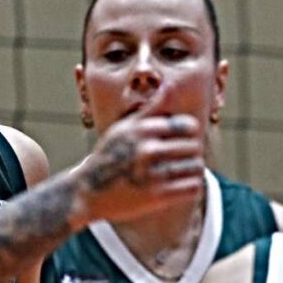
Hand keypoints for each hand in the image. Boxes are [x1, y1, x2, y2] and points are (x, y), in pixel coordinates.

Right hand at [72, 110, 204, 224]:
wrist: (87, 192)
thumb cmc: (110, 155)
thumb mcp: (125, 128)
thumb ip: (151, 108)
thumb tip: (170, 85)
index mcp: (143, 129)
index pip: (189, 125)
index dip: (189, 133)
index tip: (182, 141)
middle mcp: (147, 149)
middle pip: (194, 146)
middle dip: (191, 153)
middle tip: (182, 159)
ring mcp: (152, 174)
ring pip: (196, 166)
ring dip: (193, 170)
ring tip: (183, 173)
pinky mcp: (156, 196)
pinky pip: (192, 187)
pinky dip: (191, 187)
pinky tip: (182, 186)